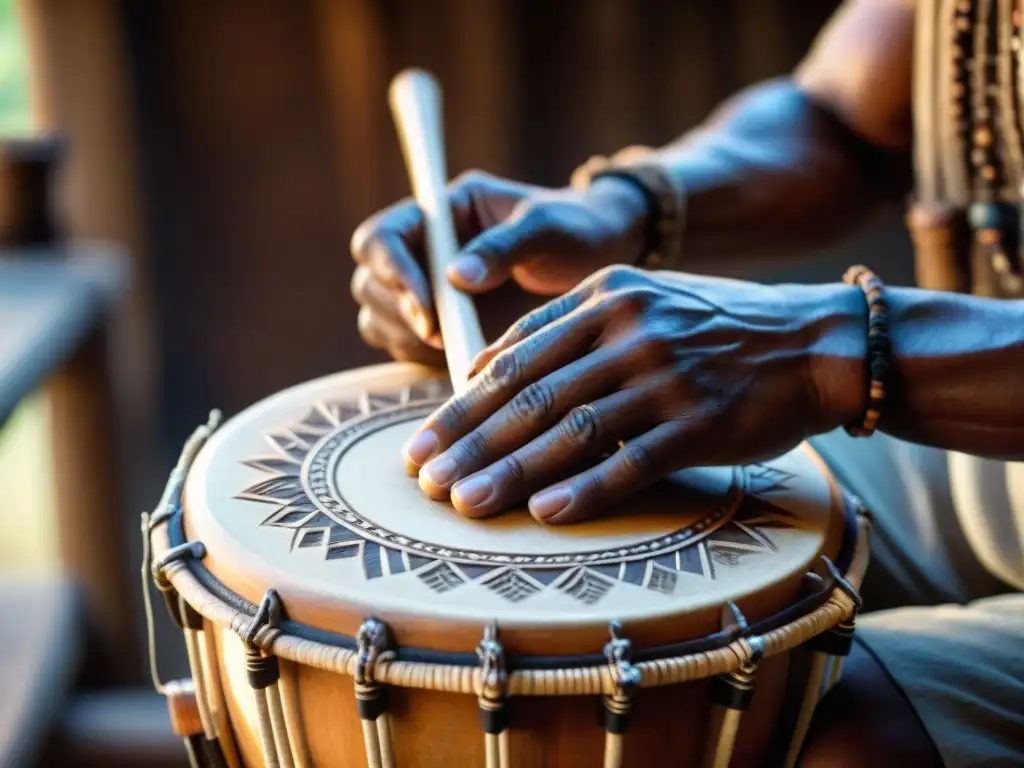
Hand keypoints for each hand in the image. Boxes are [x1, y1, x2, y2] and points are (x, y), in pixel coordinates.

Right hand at [350, 171, 649, 362]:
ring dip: (408, 338)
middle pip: (371, 283)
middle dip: (400, 312)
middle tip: (442, 334)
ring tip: (455, 346)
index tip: (428, 305)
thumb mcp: (548, 227)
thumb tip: (456, 277)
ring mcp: (427, 291)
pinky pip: (404, 348)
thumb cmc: (577, 230)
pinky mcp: (439, 328)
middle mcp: (424, 250)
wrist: (602, 262)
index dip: (393, 272)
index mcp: (442, 213)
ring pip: (379, 318)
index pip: (382, 238)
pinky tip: (461, 360)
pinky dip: (422, 358)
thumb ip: (504, 246)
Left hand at [401, 265, 867, 523]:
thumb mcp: (639, 301)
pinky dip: (588, 488)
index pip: (514, 354)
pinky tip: (546, 513)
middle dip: (469, 441)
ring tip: (464, 504)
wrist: (813, 341)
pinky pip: (634, 459)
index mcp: (606, 295)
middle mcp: (630, 329)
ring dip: (512, 471)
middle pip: (531, 393)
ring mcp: (667, 375)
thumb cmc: (714, 328)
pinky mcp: (702, 420)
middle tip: (423, 481)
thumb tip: (486, 369)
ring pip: (571, 429)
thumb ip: (567, 329)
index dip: (461, 403)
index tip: (423, 441)